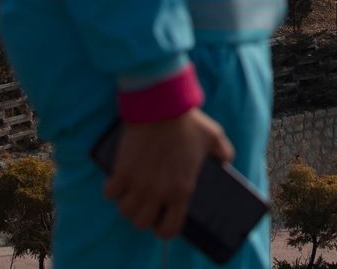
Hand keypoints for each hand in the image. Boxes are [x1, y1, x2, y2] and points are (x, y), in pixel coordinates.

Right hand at [102, 108, 234, 238]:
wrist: (161, 105)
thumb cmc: (188, 122)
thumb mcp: (213, 137)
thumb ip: (224, 152)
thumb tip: (226, 160)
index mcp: (181, 191)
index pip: (169, 229)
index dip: (163, 229)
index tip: (161, 220)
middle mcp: (158, 193)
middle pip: (141, 223)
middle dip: (142, 215)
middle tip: (144, 203)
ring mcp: (138, 183)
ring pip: (124, 211)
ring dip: (127, 203)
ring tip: (130, 193)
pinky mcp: (121, 171)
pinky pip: (110, 193)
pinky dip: (112, 189)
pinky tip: (118, 180)